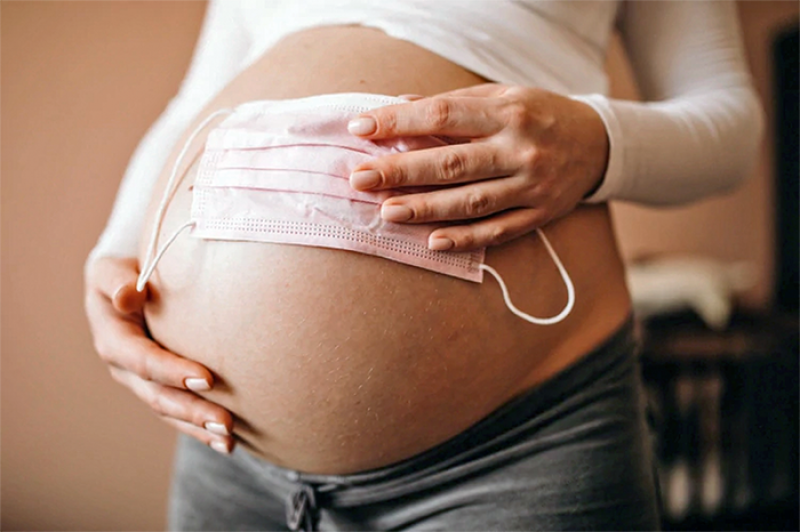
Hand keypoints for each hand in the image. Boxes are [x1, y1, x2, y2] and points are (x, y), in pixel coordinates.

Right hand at [84, 256, 234, 453]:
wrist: (122, 287)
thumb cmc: (122, 274)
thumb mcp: (110, 271)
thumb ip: (117, 281)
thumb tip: (128, 296)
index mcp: (114, 340)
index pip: (144, 360)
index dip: (172, 372)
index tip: (208, 378)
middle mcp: (126, 369)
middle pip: (159, 396)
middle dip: (193, 411)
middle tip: (226, 422)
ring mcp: (142, 383)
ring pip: (170, 411)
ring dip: (199, 428)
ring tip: (230, 440)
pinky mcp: (160, 389)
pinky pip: (179, 413)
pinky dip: (201, 429)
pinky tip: (227, 442)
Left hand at [348, 84, 608, 250]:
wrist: (599, 143)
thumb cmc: (539, 114)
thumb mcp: (503, 95)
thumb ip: (454, 104)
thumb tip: (400, 105)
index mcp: (508, 112)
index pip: (443, 116)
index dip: (400, 122)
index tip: (361, 128)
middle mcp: (521, 149)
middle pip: (452, 163)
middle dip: (402, 171)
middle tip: (360, 178)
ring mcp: (532, 186)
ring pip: (472, 202)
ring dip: (426, 208)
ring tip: (387, 212)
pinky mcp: (540, 214)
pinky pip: (499, 231)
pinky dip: (466, 238)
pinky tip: (433, 242)